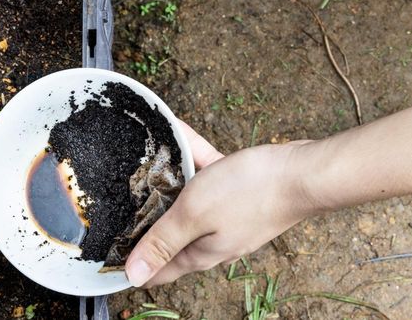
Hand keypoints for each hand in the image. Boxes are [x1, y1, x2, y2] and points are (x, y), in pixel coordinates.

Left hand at [125, 120, 316, 286]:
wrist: (303, 171)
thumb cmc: (250, 192)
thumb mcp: (194, 215)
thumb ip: (163, 242)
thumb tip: (134, 277)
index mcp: (200, 252)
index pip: (159, 270)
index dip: (132, 266)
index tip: (107, 257)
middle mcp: (213, 239)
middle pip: (170, 232)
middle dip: (145, 218)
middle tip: (119, 202)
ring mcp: (228, 216)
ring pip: (188, 199)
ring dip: (169, 181)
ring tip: (147, 160)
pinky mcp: (239, 193)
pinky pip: (206, 175)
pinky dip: (193, 158)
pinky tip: (181, 134)